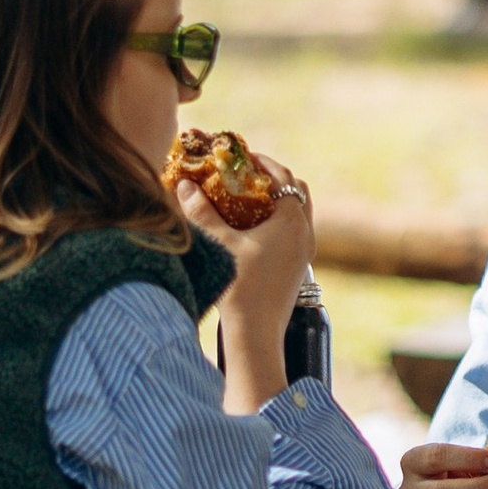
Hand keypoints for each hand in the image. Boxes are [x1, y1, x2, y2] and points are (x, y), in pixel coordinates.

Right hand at [175, 152, 311, 407]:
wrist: (256, 332)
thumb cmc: (240, 286)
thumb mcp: (219, 244)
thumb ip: (202, 212)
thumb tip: (183, 185)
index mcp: (292, 220)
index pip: (283, 177)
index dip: (263, 163)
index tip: (243, 156)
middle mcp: (305, 233)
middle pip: (297, 191)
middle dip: (274, 179)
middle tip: (246, 174)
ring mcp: (304, 251)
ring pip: (298, 213)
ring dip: (278, 201)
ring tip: (248, 199)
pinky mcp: (298, 267)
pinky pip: (294, 232)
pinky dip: (279, 221)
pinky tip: (253, 229)